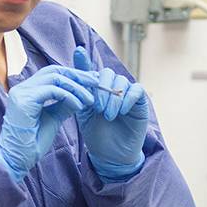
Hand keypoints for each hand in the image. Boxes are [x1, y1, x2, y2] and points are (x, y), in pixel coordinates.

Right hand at [0, 65, 96, 181]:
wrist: (17, 159)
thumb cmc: (32, 143)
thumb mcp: (53, 119)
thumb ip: (63, 105)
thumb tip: (80, 96)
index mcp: (26, 90)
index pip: (52, 73)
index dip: (73, 75)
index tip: (92, 81)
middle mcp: (22, 88)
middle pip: (54, 70)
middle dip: (77, 75)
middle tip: (96, 82)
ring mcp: (21, 93)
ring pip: (54, 78)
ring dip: (76, 87)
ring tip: (90, 99)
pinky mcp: (24, 101)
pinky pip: (52, 91)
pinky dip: (69, 96)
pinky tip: (79, 106)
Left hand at [72, 46, 147, 180]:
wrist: (111, 156)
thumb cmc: (96, 135)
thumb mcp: (83, 114)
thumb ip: (78, 95)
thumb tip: (66, 77)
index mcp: (97, 89)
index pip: (91, 70)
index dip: (84, 60)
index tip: (78, 51)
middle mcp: (113, 87)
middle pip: (108, 73)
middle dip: (101, 89)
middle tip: (96, 107)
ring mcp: (127, 93)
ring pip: (122, 81)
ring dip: (113, 97)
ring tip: (107, 115)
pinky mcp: (140, 102)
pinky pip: (136, 90)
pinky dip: (128, 98)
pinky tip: (121, 112)